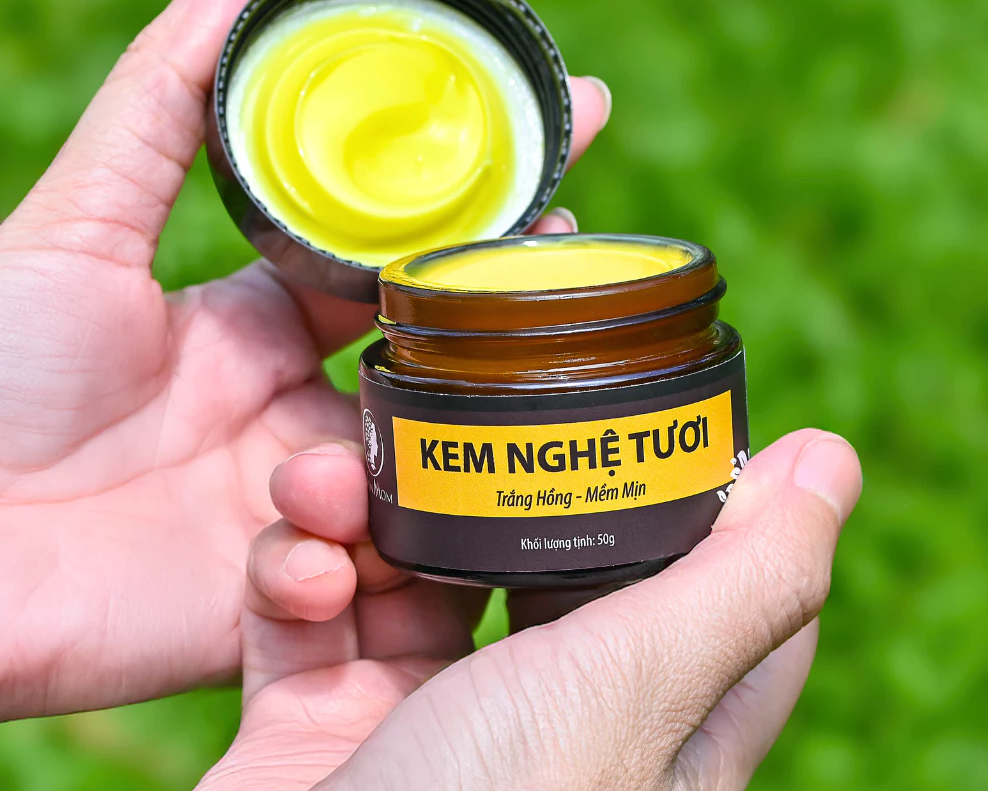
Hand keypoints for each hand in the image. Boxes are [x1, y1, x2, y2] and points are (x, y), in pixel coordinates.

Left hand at [0, 0, 611, 721]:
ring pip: (429, 472)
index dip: (477, 200)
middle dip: (513, 310)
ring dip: (455, 445)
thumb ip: (171, 92)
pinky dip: (385, 563)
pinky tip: (355, 545)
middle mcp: (302, 406)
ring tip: (425, 425)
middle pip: (438, 360)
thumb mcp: (80, 219)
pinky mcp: (294, 596)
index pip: (398, 253)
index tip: (567, 123)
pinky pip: (383, 584)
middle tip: (580, 251)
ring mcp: (306, 503)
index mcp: (267, 321)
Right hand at [198, 428, 860, 790]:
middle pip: (529, 547)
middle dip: (477, 474)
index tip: (659, 401)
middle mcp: (538, 716)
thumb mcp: (633, 689)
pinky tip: (294, 570)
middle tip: (451, 405)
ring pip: (403, 561)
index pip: (703, 580)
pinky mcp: (315, 718)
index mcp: (640, 716)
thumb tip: (830, 459)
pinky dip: (289, 570)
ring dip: (357, 505)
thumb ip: (740, 579)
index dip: (690, 489)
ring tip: (327, 482)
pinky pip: (307, 608)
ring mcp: (421, 716)